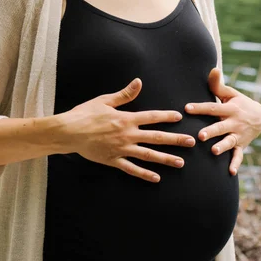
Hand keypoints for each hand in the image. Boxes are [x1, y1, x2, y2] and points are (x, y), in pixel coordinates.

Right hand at [60, 78, 195, 182]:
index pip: (151, 117)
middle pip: (156, 138)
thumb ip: (125, 94)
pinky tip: (156, 177)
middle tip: (191, 142)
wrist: (69, 132)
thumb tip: (139, 82)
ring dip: (165, 159)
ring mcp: (121, 149)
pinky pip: (132, 169)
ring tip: (181, 162)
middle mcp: (127, 135)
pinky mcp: (113, 160)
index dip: (166, 117)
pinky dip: (144, 174)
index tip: (180, 117)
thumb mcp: (105, 100)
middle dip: (175, 140)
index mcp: (126, 118)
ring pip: (148, 155)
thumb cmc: (85, 114)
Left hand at [185, 68, 260, 174]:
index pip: (213, 108)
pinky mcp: (241, 145)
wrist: (260, 117)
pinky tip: (230, 172)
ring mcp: (238, 135)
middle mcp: (234, 122)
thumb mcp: (230, 93)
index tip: (187, 108)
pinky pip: (239, 156)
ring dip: (222, 147)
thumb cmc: (238, 103)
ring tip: (214, 151)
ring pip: (229, 142)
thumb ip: (218, 84)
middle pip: (221, 127)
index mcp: (229, 109)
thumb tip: (213, 69)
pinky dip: (235, 163)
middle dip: (211, 131)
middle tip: (200, 136)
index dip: (200, 108)